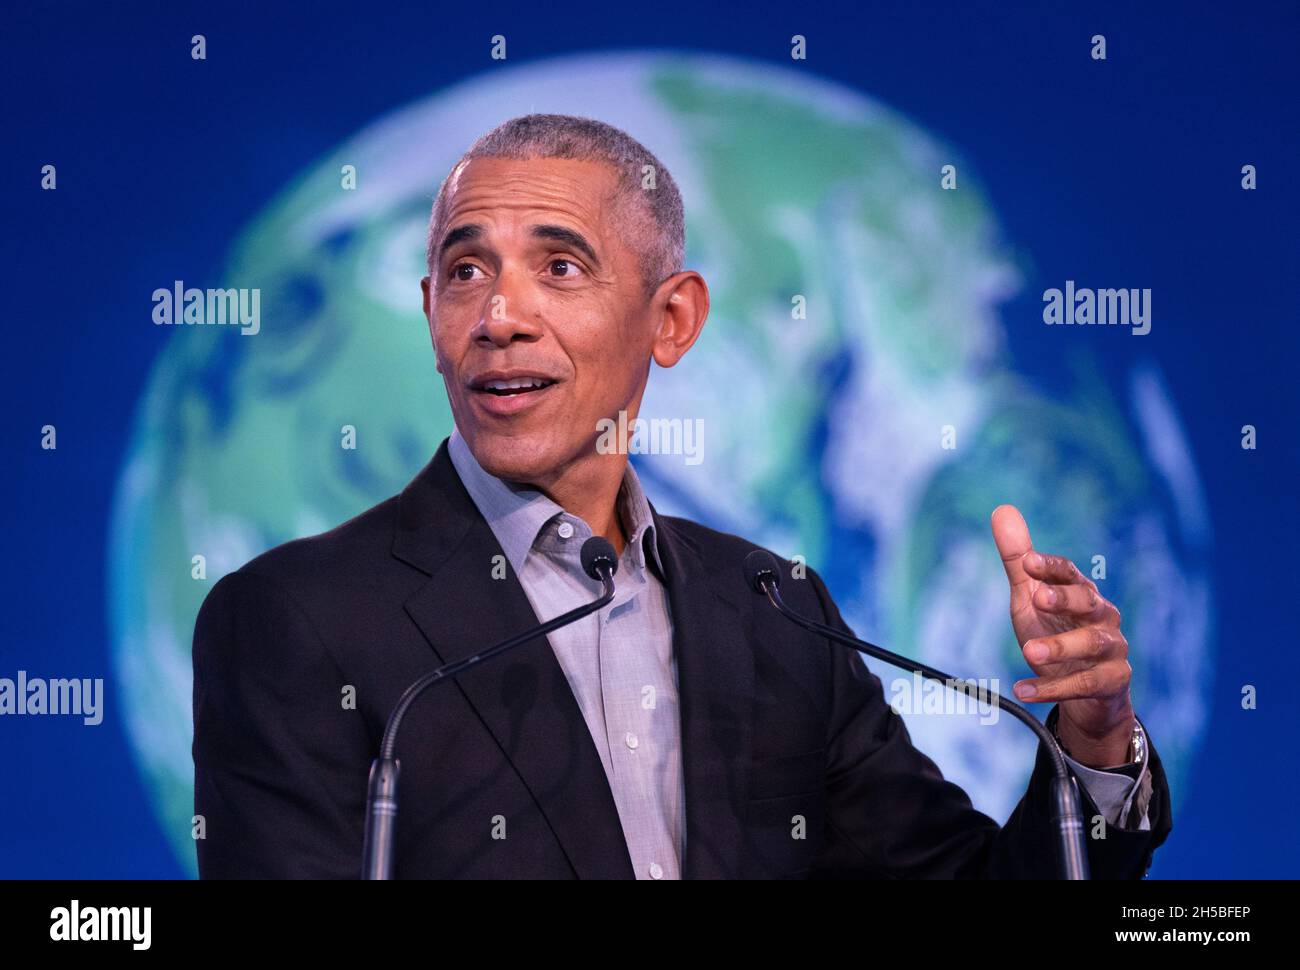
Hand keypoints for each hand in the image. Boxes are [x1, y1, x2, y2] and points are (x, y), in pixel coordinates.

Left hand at [990, 505, 1135, 767]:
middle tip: (1036, 598)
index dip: (1049, 567)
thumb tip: (1002, 509)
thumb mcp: (1032, 598)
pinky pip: (1084, 684)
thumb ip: (1019, 560)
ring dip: (1060, 647)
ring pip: (1092, 644)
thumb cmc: (1057, 633)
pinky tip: (1021, 688)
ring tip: (1028, 651)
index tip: (1026, 562)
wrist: (1087, 691)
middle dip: (1064, 598)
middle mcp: (1103, 616)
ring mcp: (1112, 649)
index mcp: (1082, 592)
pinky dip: (1052, 688)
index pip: (1069, 573)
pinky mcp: (1113, 681)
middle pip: (1088, 601)